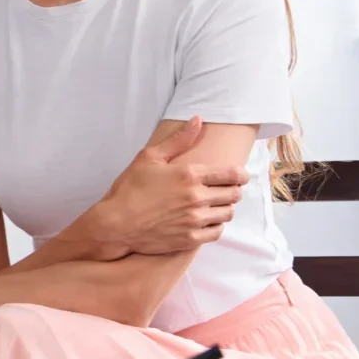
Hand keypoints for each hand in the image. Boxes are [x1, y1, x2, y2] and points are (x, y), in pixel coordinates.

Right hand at [92, 118, 248, 257]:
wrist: (117, 224)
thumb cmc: (130, 188)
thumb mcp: (149, 157)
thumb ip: (178, 140)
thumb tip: (198, 120)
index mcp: (190, 175)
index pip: (233, 174)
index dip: (241, 174)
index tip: (240, 175)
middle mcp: (197, 198)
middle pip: (234, 194)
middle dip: (233, 190)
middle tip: (224, 189)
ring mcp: (195, 220)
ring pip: (227, 213)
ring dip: (225, 207)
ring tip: (214, 205)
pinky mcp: (191, 238)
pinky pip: (217, 232)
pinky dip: (216, 225)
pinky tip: (206, 221)